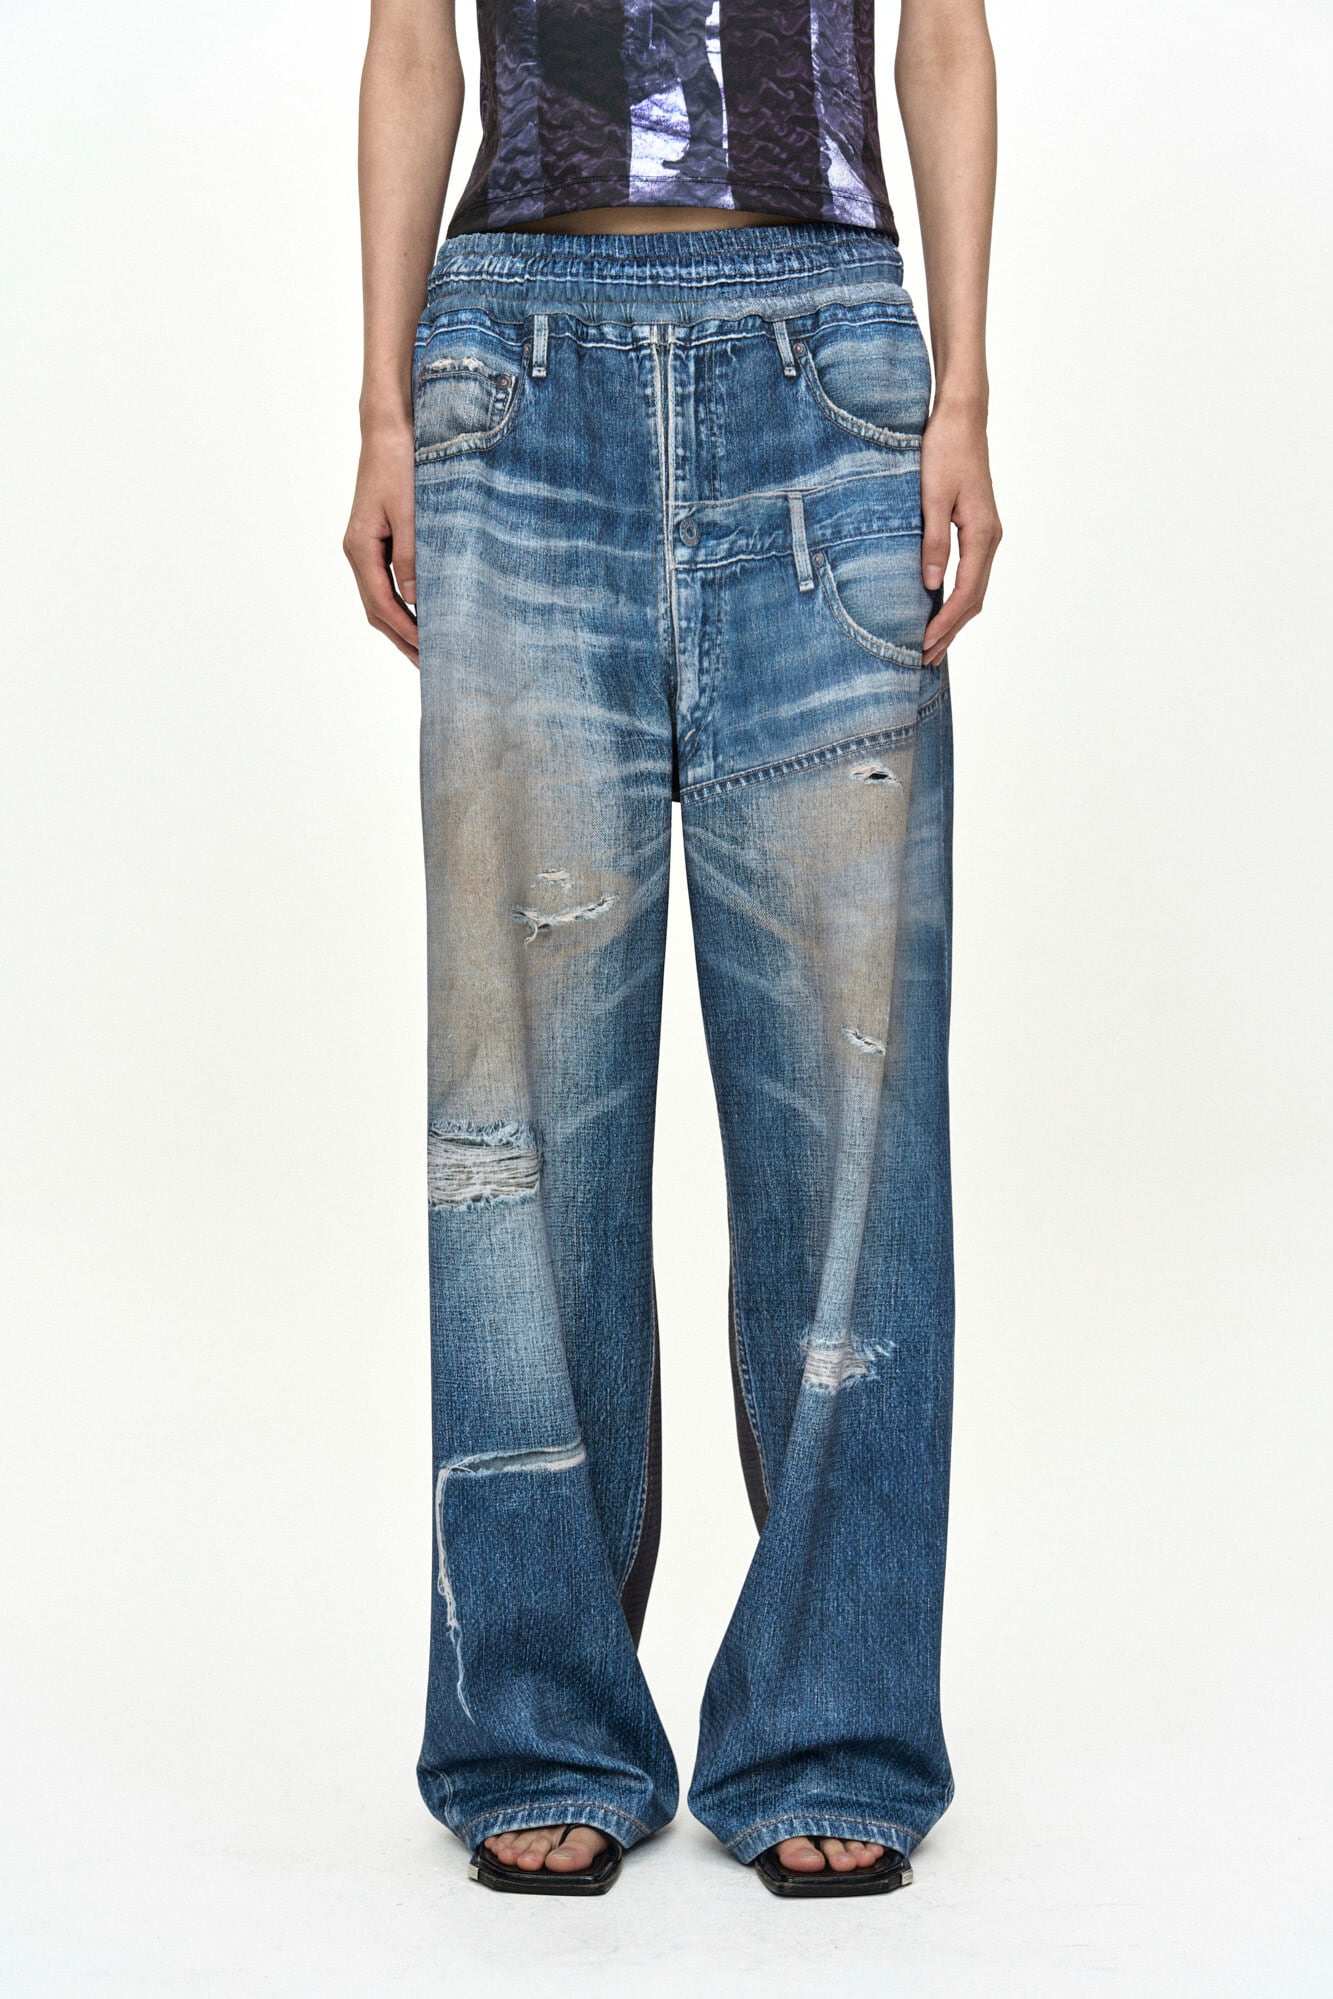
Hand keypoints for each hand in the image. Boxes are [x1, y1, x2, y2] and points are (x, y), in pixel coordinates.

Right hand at [344, 416, 418, 663]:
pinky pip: (386, 583)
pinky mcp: (376, 540)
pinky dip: (401, 606)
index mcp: (360, 547)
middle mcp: (357, 551)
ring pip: (380, 600)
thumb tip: (414, 599)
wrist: (389, 430)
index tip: (429, 653)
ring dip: (400, 627)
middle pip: (377, 610)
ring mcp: (365, 547)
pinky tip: (419, 616)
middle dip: (402, 639)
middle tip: (429, 667)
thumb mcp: (409, 511)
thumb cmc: (399, 464)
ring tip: (425, 651)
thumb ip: (411, 555)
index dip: (406, 632)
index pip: (383, 604)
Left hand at [920, 398, 1001, 667]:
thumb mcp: (932, 497)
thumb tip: (930, 585)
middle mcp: (990, 538)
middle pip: (974, 598)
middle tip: (924, 659)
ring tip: (933, 644)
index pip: (966, 592)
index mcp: (982, 534)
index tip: (924, 645)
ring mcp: (986, 533)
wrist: (961, 418)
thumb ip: (932, 542)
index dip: (945, 623)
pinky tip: (941, 607)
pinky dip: (957, 597)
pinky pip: (971, 573)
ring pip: (975, 588)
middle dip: (950, 630)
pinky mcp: (977, 527)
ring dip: (955, 618)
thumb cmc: (944, 450)